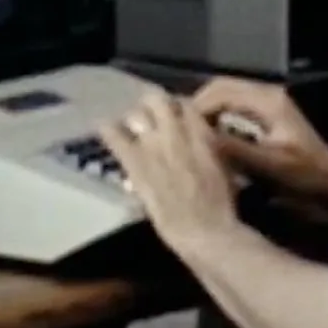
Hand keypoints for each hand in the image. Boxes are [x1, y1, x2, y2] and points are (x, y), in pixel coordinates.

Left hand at [99, 92, 240, 251]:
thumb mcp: (222, 164)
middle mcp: (175, 130)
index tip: (172, 117)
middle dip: (152, 106)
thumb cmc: (219, 203)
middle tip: (150, 119)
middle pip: (156, 99)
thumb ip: (206, 143)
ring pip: (135, 113)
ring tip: (130, 130)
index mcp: (200, 131)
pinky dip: (108, 130)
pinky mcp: (134, 161)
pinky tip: (105, 130)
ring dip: (133, 121)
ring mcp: (152, 144)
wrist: (202, 228)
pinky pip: (112, 134)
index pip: (183, 103)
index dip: (175, 109)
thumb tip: (196, 136)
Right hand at [188, 76, 327, 205]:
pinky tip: (210, 138)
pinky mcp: (269, 113)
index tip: (176, 130)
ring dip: (207, 112)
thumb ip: (233, 150)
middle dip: (197, 106)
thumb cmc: (307, 176)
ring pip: (226, 95)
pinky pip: (235, 106)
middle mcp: (267, 93)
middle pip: (220, 87)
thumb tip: (196, 138)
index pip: (219, 92)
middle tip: (177, 130)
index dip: (195, 109)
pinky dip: (219, 117)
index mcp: (267, 100)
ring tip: (189, 135)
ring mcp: (269, 101)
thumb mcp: (268, 166)